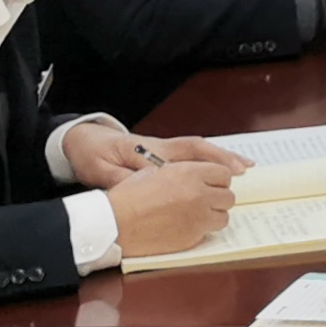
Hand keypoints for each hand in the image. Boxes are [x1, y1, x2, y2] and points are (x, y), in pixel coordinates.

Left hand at [61, 122, 249, 189]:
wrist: (81, 140)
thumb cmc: (92, 155)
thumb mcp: (100, 170)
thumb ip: (121, 179)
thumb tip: (140, 187)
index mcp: (147, 149)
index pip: (182, 154)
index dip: (204, 162)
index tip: (223, 173)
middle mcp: (159, 147)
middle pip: (197, 147)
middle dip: (222, 157)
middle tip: (244, 169)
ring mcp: (162, 149)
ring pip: (197, 150)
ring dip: (220, 157)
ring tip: (244, 167)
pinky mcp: (160, 155)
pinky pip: (190, 155)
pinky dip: (209, 160)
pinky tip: (221, 169)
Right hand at [107, 159, 236, 259]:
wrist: (116, 222)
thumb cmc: (130, 195)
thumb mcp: (157, 170)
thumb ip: (184, 171)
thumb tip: (199, 175)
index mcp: (191, 173)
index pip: (224, 174)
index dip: (218, 179)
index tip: (211, 184)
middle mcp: (199, 194)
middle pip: (228, 196)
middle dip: (218, 198)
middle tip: (204, 201)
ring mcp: (197, 218)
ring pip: (223, 217)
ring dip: (213, 215)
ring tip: (196, 215)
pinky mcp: (192, 238)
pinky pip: (208, 233)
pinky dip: (200, 230)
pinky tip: (184, 227)